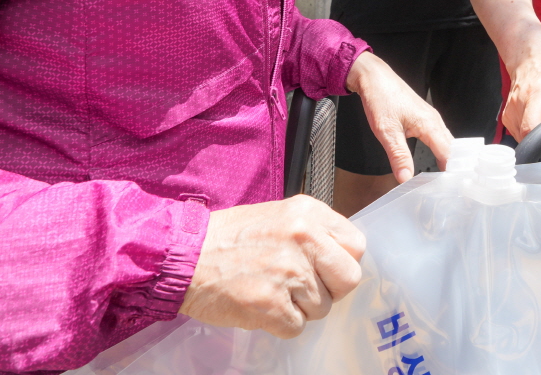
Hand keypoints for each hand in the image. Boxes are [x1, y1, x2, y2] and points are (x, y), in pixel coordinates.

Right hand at [180, 197, 364, 336]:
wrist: (184, 256)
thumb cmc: (230, 237)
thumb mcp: (279, 216)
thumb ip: (314, 232)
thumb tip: (341, 258)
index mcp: (308, 213)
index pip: (356, 245)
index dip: (341, 262)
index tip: (323, 268)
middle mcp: (303, 238)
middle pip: (349, 279)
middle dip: (330, 290)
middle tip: (302, 287)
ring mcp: (288, 272)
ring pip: (322, 308)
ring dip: (300, 308)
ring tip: (272, 291)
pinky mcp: (270, 304)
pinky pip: (296, 327)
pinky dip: (280, 324)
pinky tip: (261, 306)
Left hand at [345, 51, 454, 181]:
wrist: (374, 78)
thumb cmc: (381, 100)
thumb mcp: (387, 132)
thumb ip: (399, 156)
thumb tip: (406, 178)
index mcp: (429, 124)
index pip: (449, 153)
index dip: (452, 171)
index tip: (453, 188)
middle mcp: (434, 120)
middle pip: (452, 148)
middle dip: (454, 167)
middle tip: (454, 189)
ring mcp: (430, 118)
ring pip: (446, 142)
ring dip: (449, 159)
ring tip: (448, 179)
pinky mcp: (424, 117)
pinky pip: (439, 136)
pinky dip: (441, 150)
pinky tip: (438, 160)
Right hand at [503, 44, 540, 139]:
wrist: (531, 57)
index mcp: (536, 95)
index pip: (532, 127)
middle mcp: (519, 103)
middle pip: (527, 137)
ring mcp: (510, 111)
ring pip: (521, 138)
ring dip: (538, 140)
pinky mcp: (506, 116)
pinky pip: (517, 134)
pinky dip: (530, 136)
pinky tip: (540, 126)